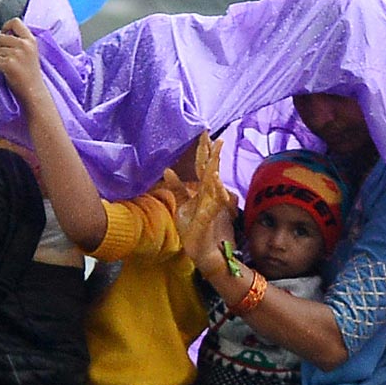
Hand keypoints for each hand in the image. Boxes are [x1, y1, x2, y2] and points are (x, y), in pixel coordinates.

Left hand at [0, 18, 49, 104]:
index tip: (5, 34)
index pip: (15, 22)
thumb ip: (19, 41)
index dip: (6, 27)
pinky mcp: (9, 63)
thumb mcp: (30, 52)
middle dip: (0, 47)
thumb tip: (2, 34)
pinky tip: (6, 71)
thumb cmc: (30, 74)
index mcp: (31, 40)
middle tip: (7, 57)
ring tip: (9, 66)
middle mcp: (24, 45)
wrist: (34, 91)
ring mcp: (17, 54)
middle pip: (0, 37)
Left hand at [165, 132, 238, 275]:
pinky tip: (216, 179)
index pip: (203, 165)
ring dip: (215, 164)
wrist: (203, 252)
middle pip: (211, 167)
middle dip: (211, 150)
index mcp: (203, 190)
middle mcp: (210, 193)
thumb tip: (168, 170)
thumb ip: (178, 188)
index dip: (203, 149)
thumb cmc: (195, 229)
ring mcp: (213, 204)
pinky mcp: (212, 216)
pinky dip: (217, 190)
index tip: (204, 132)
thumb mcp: (183, 205)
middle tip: (212, 133)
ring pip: (216, 180)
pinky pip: (216, 201)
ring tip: (216, 147)